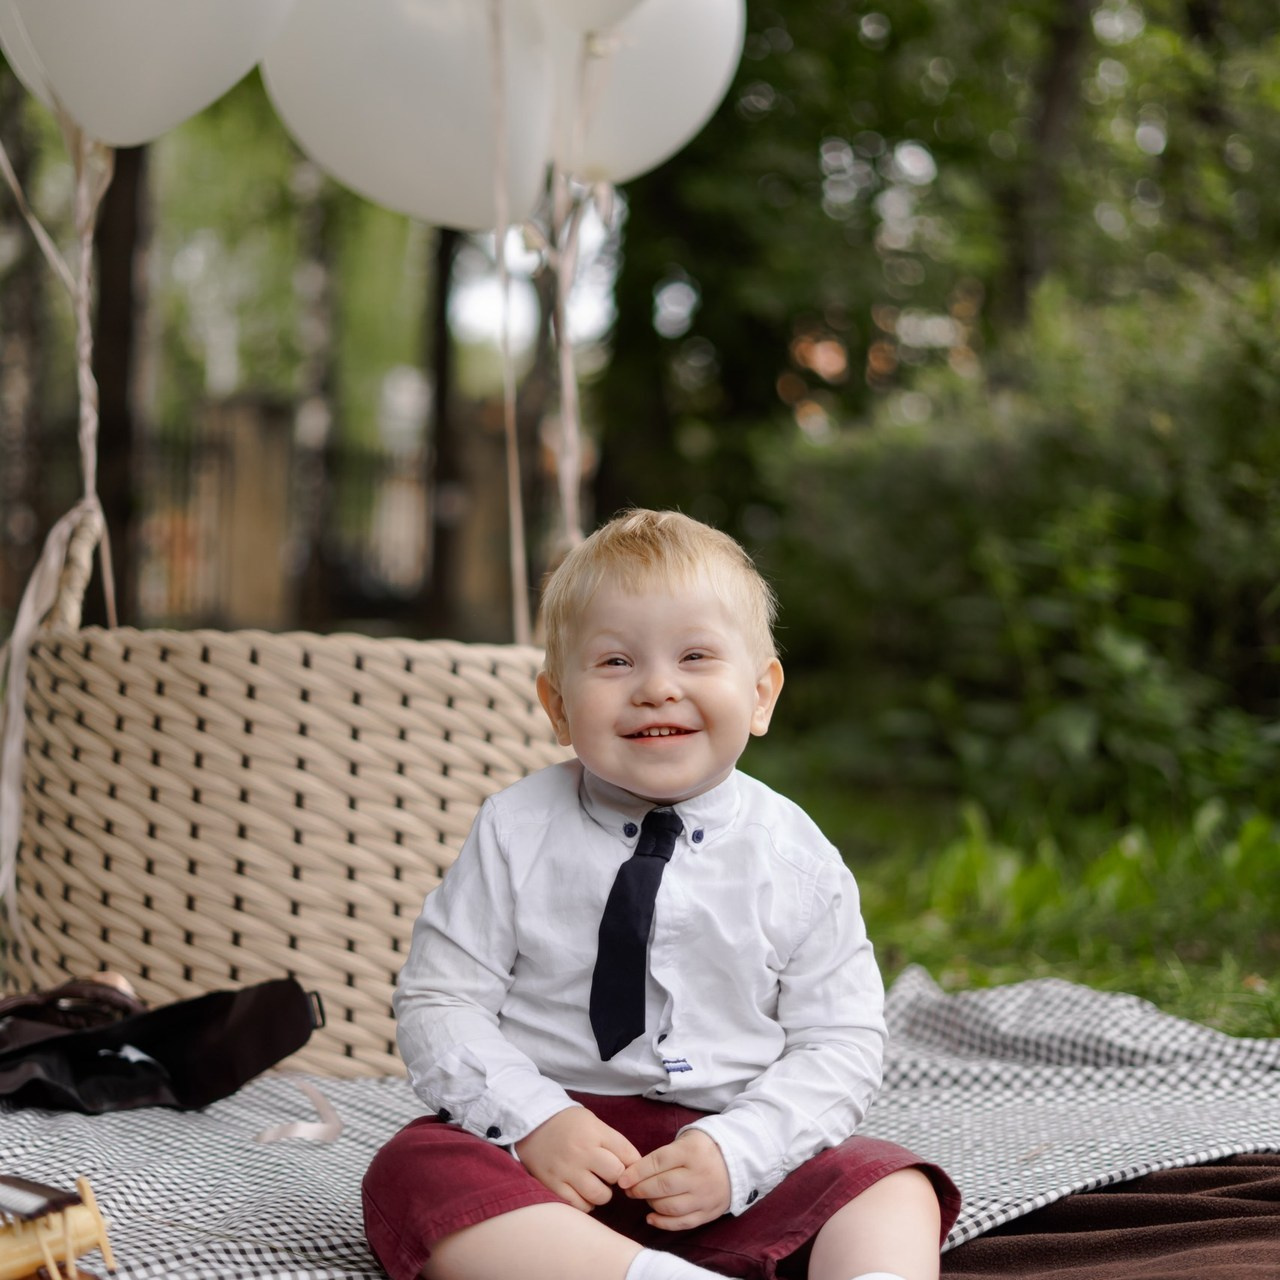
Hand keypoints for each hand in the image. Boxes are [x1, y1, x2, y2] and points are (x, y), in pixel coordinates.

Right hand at [514, 1106, 640, 1212]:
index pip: (627, 1153)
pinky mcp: (553, 1184)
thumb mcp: (592, 1122)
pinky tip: (582, 1194)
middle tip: (608, 1175)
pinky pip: (578, 1205)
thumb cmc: (567, 1124)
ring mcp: (567, 1169)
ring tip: (596, 1186)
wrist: (531, 1124)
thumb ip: (612, 1141)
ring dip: (602, 1194)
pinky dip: (585, 1204)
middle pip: (616, 1174)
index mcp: (595, 1132)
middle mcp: (582, 1151)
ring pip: (599, 1195)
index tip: (627, 1166)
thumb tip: (634, 1165)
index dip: (632, 1164)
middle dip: (617, 1177)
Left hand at [617, 1128, 730, 1230]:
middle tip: (628, 1190)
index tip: (622, 1179)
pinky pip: (683, 1223)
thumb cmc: (701, 1148)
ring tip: (643, 1198)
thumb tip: (633, 1172)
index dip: (637, 1172)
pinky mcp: (709, 1212)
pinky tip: (651, 1217)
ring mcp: (705, 1196)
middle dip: (640, 1190)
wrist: (736, 1160)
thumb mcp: (686, 1140)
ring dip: (651, 1205)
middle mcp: (699, 1174)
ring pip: (671, 1207)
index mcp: (691, 1151)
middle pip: (663, 1186)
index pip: (658, 1162)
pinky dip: (664, 1223)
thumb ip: (663, 1155)